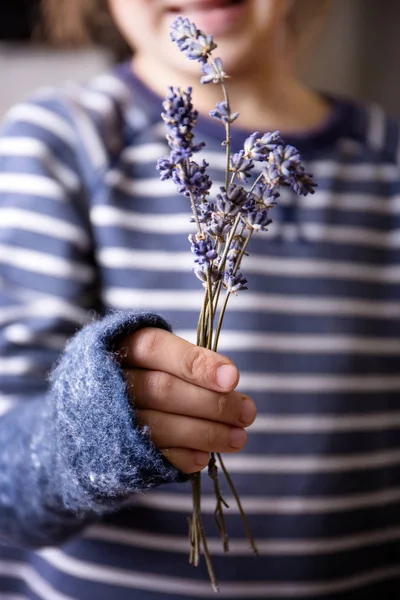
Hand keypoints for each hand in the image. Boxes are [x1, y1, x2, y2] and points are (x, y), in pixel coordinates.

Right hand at [117, 327, 256, 473]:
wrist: (86, 408)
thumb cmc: (139, 372)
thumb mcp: (154, 354)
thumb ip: (187, 362)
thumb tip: (229, 380)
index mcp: (121, 346)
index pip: (157, 349)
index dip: (197, 364)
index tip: (233, 379)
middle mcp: (110, 380)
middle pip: (163, 390)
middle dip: (212, 403)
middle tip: (248, 413)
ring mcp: (109, 417)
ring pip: (159, 426)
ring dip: (205, 434)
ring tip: (238, 438)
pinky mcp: (114, 449)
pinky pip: (151, 455)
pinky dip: (182, 457)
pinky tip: (205, 457)